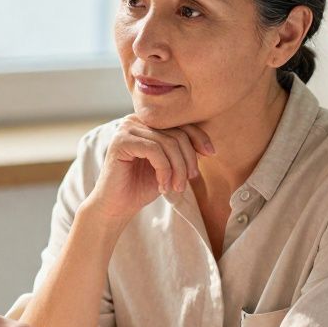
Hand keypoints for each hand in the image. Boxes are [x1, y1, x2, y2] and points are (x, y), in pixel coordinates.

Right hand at [84, 115, 214, 225]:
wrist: (116, 206)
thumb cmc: (142, 186)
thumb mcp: (169, 166)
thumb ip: (182, 151)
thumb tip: (207, 144)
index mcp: (147, 122)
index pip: (181, 123)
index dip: (199, 137)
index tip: (211, 154)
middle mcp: (135, 120)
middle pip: (177, 133)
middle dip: (187, 160)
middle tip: (187, 182)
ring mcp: (126, 128)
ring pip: (168, 143)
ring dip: (177, 169)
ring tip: (176, 188)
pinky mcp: (120, 141)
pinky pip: (154, 150)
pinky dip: (164, 170)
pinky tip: (163, 186)